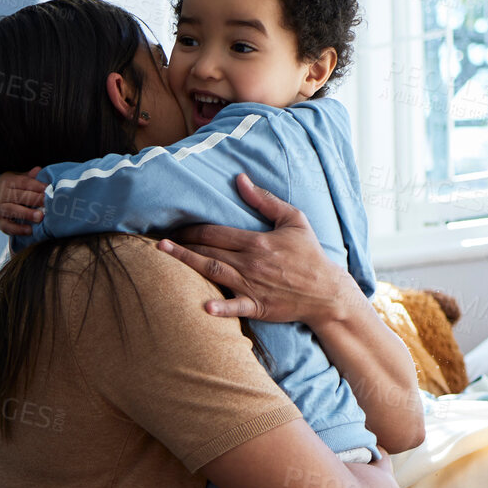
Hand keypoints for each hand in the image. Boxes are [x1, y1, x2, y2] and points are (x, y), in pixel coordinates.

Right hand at [0, 167, 45, 235]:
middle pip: (19, 196)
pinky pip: (8, 226)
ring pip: (12, 210)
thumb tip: (39, 169)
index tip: (48, 189)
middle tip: (47, 202)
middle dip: (34, 199)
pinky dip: (18, 229)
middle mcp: (1, 195)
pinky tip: (30, 230)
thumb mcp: (17, 180)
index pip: (23, 183)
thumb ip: (28, 177)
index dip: (36, 185)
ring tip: (40, 217)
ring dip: (27, 213)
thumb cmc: (11, 190)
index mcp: (8, 182)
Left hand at [156, 173, 349, 327]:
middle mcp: (251, 263)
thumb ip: (265, 200)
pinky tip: (204, 308)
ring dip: (187, 263)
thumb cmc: (310, 254)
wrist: (326, 291)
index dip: (192, 228)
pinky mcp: (258, 306)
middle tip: (160, 241)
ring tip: (164, 256)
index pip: (216, 232)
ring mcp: (253, 286)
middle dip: (183, 243)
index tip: (174, 226)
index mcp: (257, 241)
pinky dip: (221, 308)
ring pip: (214, 272)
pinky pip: (236, 308)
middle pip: (209, 250)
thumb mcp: (294, 219)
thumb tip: (241, 179)